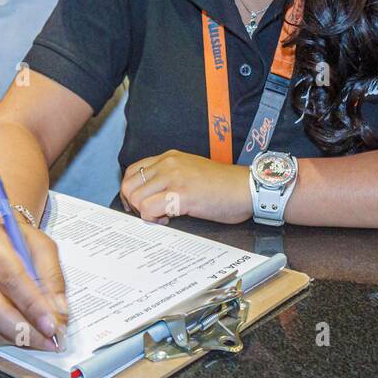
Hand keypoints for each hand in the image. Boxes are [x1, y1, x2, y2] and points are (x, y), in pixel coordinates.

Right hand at [0, 221, 65, 351]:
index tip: (52, 325)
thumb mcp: (43, 248)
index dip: (32, 306)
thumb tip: (58, 313)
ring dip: (17, 337)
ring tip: (42, 340)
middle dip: (24, 330)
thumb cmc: (20, 243)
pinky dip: (7, 337)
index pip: (11, 280)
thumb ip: (52, 278)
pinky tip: (25, 334)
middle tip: (49, 341)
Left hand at [120, 150, 252, 223]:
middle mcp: (169, 164)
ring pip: (136, 198)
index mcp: (171, 157)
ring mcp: (174, 178)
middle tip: (150, 214)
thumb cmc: (225, 186)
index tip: (140, 205)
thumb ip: (171, 178)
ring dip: (144, 213)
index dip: (132, 192)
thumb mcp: (192, 172)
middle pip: (129, 185)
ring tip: (163, 216)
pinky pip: (149, 209)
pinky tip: (169, 219)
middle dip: (134, 205)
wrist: (247, 188)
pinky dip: (154, 219)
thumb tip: (150, 196)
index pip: (133, 171)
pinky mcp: (181, 195)